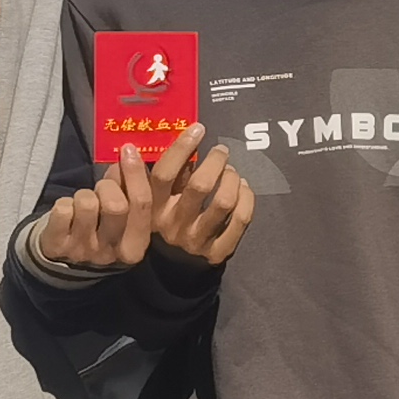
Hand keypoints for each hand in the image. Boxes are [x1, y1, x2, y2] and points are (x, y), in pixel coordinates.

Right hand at [40, 129, 256, 273]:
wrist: (172, 270)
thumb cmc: (165, 221)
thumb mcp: (154, 201)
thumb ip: (164, 175)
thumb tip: (180, 137)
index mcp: (152, 208)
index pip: (164, 174)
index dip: (181, 148)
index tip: (198, 129)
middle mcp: (173, 224)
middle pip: (199, 185)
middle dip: (216, 161)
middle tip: (221, 151)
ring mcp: (196, 240)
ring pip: (223, 201)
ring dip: (233, 178)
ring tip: (231, 171)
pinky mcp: (218, 252)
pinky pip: (241, 220)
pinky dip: (247, 198)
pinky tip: (243, 189)